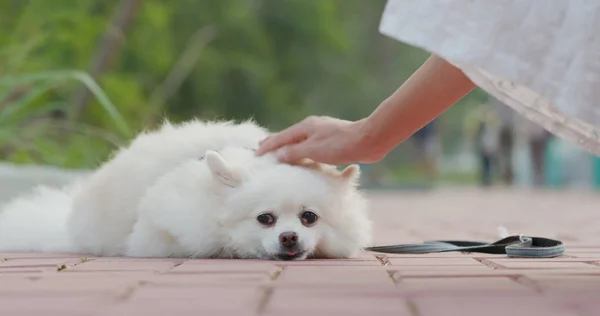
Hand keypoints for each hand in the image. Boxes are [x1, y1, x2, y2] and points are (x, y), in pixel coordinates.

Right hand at [256, 115, 384, 164]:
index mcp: (306, 127)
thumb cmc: (341, 145)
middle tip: (262, 145)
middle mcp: (313, 127)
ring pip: (301, 139)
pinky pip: (311, 144)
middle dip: (276, 141)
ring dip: (289, 146)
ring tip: (280, 151)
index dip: (269, 145)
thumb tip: (278, 154)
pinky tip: (305, 154)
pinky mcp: (333, 139)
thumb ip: (295, 152)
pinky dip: (302, 149)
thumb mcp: (314, 150)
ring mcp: (323, 132)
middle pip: (289, 135)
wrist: (368, 140)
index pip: (281, 137)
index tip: (257, 152)